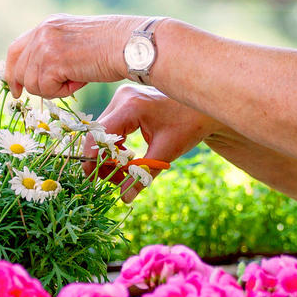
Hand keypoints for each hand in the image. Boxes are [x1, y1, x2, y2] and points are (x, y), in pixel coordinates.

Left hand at [5, 13, 135, 99]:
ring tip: (77, 79)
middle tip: (53, 91)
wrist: (129, 44)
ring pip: (32, 84)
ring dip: (54, 89)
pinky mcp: (52, 61)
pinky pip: (45, 89)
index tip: (16, 89)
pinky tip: (79, 80)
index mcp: (48, 25)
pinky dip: (62, 92)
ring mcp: (45, 45)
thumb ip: (56, 53)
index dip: (13, 71)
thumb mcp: (76, 43)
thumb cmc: (113, 47)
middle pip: (19, 69)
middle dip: (33, 86)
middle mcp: (42, 31)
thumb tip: (40, 76)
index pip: (16, 49)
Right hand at [85, 86, 216, 202]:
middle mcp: (122, 98)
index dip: (94, 158)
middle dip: (103, 160)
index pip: (100, 135)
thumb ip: (142, 175)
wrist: (203, 109)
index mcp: (131, 106)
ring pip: (103, 133)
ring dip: (109, 155)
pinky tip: (128, 159)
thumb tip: (125, 198)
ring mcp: (122, 98)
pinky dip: (116, 146)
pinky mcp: (125, 102)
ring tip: (124, 173)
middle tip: (115, 180)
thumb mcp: (165, 152)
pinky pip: (111, 128)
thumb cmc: (189, 126)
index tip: (96, 179)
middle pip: (99, 134)